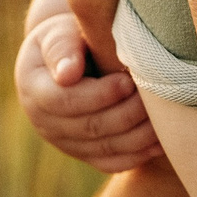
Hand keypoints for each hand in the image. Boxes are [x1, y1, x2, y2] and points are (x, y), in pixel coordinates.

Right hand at [15, 16, 160, 172]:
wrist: (68, 58)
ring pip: (105, 149)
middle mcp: (45, 122)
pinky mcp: (85, 154)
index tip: (127, 82)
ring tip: (163, 118)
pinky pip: (112, 162)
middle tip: (153, 98)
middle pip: (89, 128)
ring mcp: (65, 143)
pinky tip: (160, 141)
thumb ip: (62, 48)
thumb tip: (67, 75)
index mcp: (34, 90)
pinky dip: (138, 155)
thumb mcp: (58, 33)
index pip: (65, 101)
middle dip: (125, 114)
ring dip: (137, 136)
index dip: (99, 95)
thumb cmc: (67, 38)